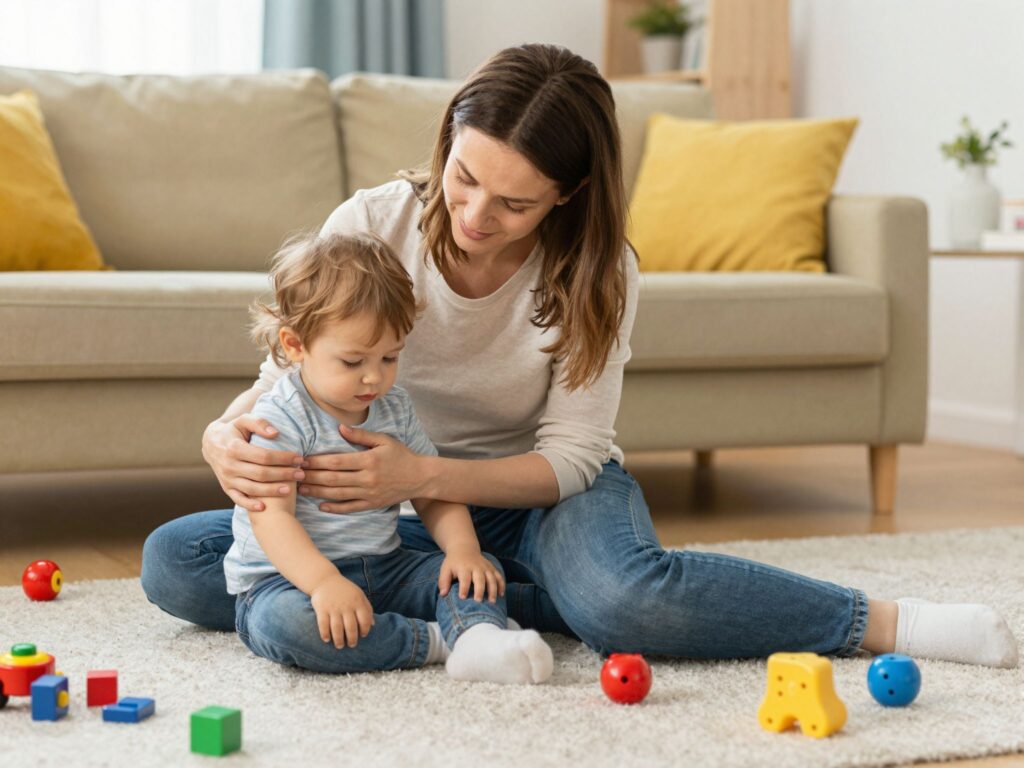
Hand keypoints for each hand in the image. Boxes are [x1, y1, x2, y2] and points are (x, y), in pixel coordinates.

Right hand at [202, 415, 305, 511]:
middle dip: (283, 475)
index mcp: (234, 448)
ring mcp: (227, 479)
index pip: (264, 456)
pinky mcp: (226, 488)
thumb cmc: (233, 430)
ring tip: (290, 489)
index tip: (299, 458)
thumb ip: (259, 423)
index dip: (283, 458)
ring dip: (272, 490)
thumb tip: (275, 433)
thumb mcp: (243, 420)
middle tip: (301, 474)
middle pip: (261, 474)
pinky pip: (238, 499)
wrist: (211, 444)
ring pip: (252, 488)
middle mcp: (229, 465)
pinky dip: (250, 505)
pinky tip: (264, 507)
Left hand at [299, 425, 427, 513]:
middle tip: (293, 474)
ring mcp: (369, 493)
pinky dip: (334, 508)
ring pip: (338, 494)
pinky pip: (350, 507)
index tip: (301, 459)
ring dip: (317, 492)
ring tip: (300, 489)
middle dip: (311, 476)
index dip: (317, 461)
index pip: (337, 461)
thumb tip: (339, 428)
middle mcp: (368, 478)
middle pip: (333, 478)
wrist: (420, 477)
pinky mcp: (372, 504)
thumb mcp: (383, 440)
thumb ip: (361, 435)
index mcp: (369, 460)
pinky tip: (320, 505)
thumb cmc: (401, 456)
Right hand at [309, 575, 374, 648]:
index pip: (365, 620)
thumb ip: (367, 608)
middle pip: (351, 627)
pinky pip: (323, 624)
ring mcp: (333, 608)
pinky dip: (325, 634)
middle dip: (352, 639)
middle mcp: (346, 606)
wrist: (325, 580)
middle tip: (352, 645)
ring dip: (339, 639)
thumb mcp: (359, 595)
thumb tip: (373, 624)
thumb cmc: (345, 590)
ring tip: (340, 645)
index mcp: (357, 602)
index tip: (363, 635)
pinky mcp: (322, 609)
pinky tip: (326, 639)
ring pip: (337, 628)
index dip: (365, 630)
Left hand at [439, 548, 505, 602]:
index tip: (462, 598)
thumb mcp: (445, 569)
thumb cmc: (453, 563)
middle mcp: (476, 567)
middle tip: (479, 602)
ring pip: (491, 578)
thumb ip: (443, 582)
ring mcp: (485, 567)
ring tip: (492, 601)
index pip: (464, 578)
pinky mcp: (491, 568)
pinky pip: (498, 576)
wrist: (464, 548)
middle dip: (480, 590)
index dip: (463, 588)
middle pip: (479, 579)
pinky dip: (501, 584)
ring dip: (493, 589)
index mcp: (464, 568)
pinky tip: (501, 595)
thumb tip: (442, 594)